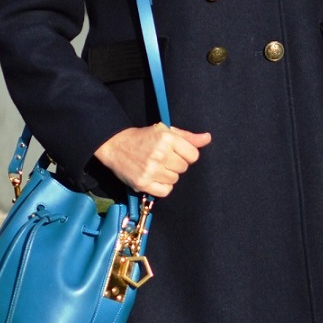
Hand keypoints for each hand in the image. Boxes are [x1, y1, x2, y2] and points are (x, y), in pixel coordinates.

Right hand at [94, 122, 210, 197]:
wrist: (114, 146)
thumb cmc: (142, 138)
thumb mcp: (164, 131)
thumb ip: (187, 137)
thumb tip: (207, 138)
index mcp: (167, 138)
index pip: (193, 155)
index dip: (186, 155)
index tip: (175, 152)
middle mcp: (160, 154)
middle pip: (184, 168)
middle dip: (175, 164)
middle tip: (162, 158)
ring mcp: (151, 170)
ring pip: (175, 179)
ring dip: (168, 175)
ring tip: (156, 167)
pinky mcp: (143, 183)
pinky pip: (166, 191)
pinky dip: (162, 186)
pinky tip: (154, 177)